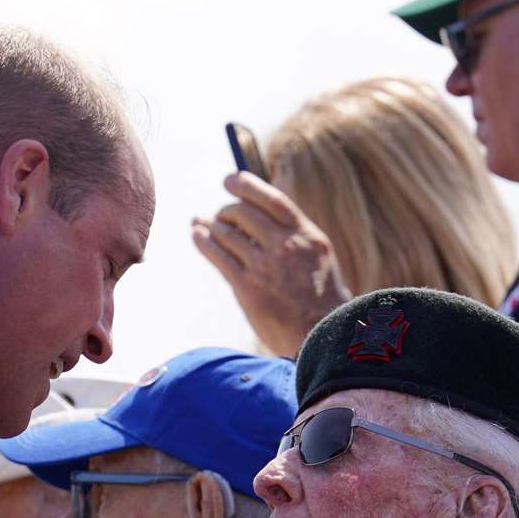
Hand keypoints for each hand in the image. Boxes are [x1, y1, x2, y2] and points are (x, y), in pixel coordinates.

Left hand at [192, 173, 350, 357]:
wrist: (321, 337)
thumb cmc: (321, 301)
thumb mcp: (318, 259)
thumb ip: (294, 237)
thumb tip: (263, 217)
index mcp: (307, 235)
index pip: (272, 199)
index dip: (247, 185)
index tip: (230, 180)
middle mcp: (286, 245)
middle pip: (243, 213)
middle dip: (226, 211)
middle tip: (218, 214)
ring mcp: (265, 266)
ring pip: (227, 232)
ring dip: (209, 224)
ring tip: (200, 223)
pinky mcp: (248, 287)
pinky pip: (218, 255)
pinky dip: (203, 241)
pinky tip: (197, 235)